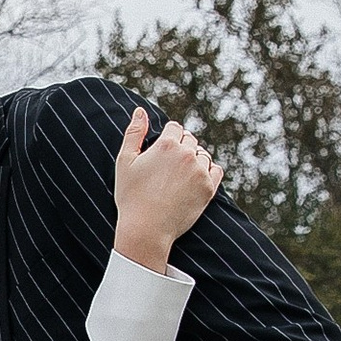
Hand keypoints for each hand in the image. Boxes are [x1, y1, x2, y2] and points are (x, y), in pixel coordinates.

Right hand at [112, 109, 221, 269]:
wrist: (146, 230)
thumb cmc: (131, 197)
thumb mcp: (125, 162)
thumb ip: (133, 133)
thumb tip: (140, 110)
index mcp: (166, 144)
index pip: (175, 128)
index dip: (167, 140)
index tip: (160, 155)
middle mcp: (187, 154)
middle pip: (190, 140)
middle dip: (181, 149)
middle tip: (168, 169)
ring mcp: (200, 171)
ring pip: (203, 155)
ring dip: (195, 160)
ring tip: (179, 177)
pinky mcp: (209, 188)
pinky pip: (216, 170)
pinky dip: (208, 172)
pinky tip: (194, 181)